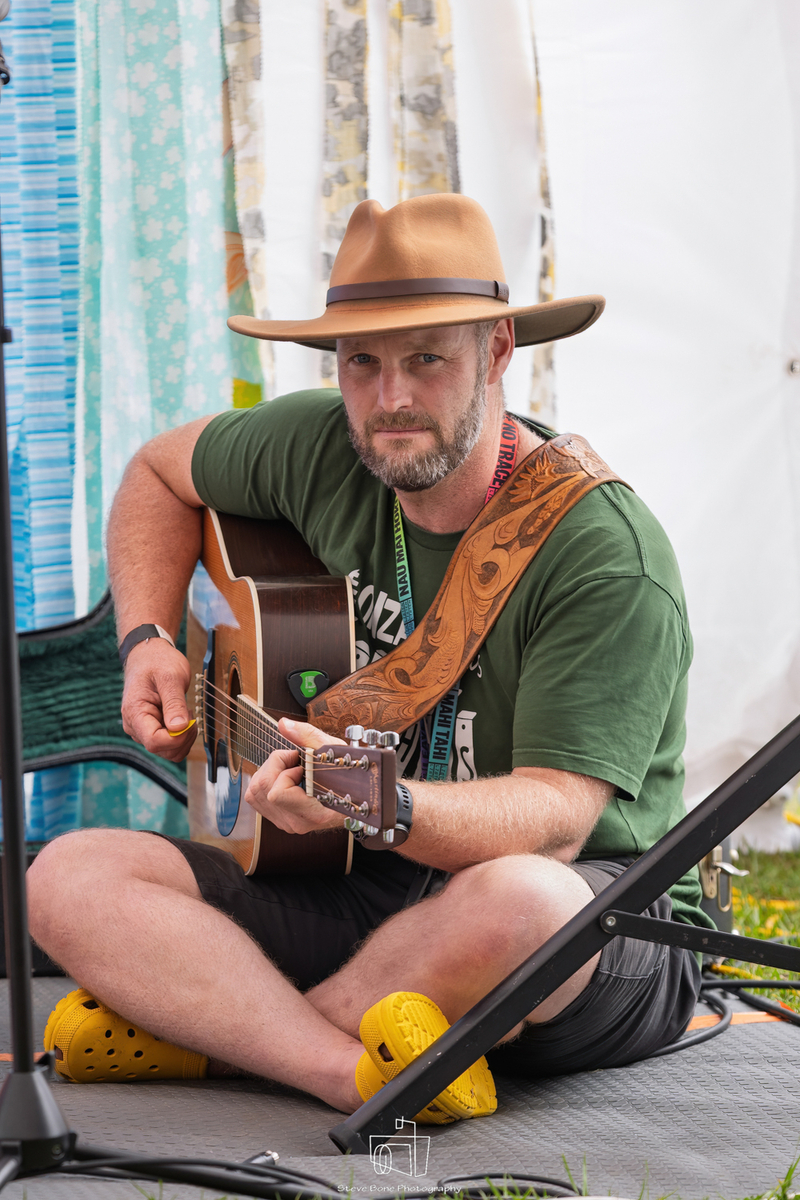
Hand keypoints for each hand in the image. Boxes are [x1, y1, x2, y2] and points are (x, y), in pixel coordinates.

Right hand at [120, 638, 196, 761]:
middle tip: (190, 713)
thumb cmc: (157, 662)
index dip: (176, 738)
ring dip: (184, 737)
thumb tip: (179, 728)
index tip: (189, 720)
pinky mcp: (152, 730)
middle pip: (163, 750)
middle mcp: (135, 726)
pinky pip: (170, 744)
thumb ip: (174, 703)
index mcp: (135, 713)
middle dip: (183, 737)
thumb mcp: (170, 677)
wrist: (149, 655)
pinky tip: (183, 717)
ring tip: (185, 713)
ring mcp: (143, 730)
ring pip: (168, 751)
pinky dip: (182, 735)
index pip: (154, 742)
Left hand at [244, 718, 346, 834]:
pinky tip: (284, 778)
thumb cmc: (345, 776)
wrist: (351, 799)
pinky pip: (256, 797)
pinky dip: (266, 782)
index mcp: (313, 812)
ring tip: (290, 769)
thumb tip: (283, 725)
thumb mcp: (332, 751)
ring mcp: (286, 823)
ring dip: (269, 772)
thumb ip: (307, 736)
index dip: (286, 772)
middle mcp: (297, 821)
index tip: (301, 766)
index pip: (277, 794)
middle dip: (275, 766)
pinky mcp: (278, 820)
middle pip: (261, 788)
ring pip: (254, 792)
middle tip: (295, 761)